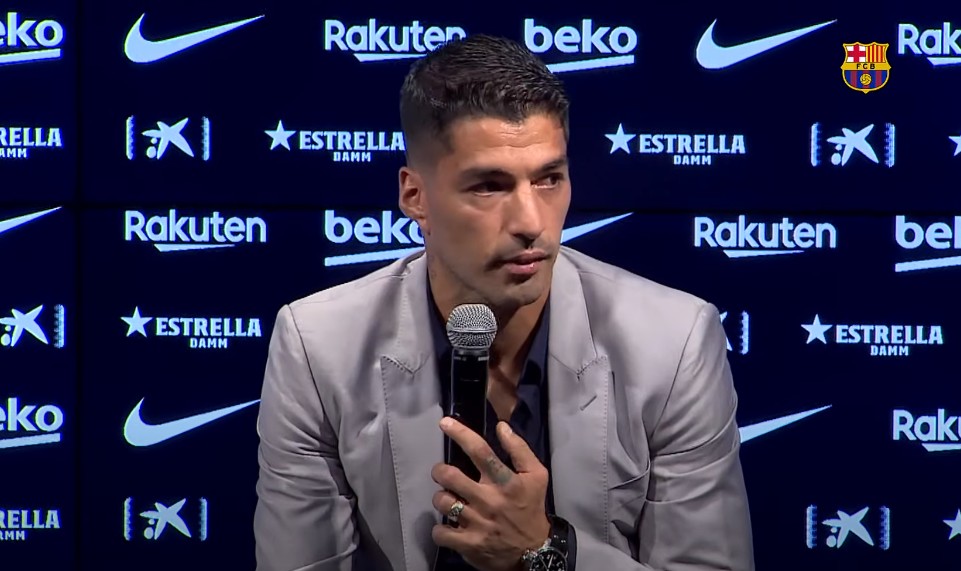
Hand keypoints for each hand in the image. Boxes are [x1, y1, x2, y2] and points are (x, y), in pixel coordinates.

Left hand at [431, 417, 550, 570]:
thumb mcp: (536, 476)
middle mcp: (489, 500)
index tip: (444, 423)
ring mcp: (477, 523)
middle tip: (442, 472)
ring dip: (440, 497)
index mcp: (506, 482)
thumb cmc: (532, 508)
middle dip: (440, 470)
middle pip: (450, 476)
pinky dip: (439, 528)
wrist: (535, 552)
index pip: (480, 451)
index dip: (460, 433)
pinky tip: (448, 525)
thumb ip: (520, 449)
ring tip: (448, 499)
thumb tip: (501, 426)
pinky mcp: (468, 544)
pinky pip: (440, 532)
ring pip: (442, 502)